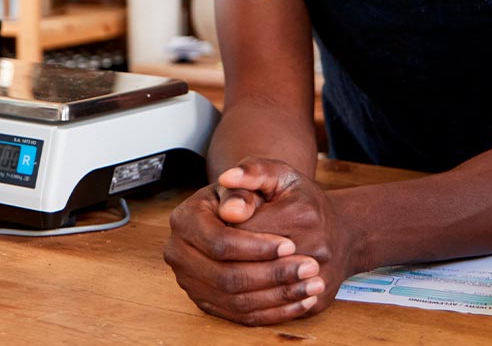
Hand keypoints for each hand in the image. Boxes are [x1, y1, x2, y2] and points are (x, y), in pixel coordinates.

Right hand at [163, 179, 327, 325]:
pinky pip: (240, 316)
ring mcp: (190, 281)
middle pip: (226, 276)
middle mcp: (179, 252)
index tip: (291, 245)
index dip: (256, 247)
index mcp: (186, 218)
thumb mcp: (263, 175)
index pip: (220, 242)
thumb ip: (252, 176)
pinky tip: (302, 301)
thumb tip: (235, 210)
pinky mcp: (207, 302)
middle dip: (272, 274)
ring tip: (312, 284)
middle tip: (309, 268)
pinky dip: (274, 312)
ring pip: (235, 300)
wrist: (256, 215)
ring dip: (277, 296)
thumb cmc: (260, 194)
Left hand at [217, 158, 361, 320]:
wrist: (342, 232)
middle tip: (220, 248)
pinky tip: (242, 289)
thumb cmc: (301, 200)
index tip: (221, 221)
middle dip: (228, 256)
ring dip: (236, 282)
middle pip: (250, 263)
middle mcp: (317, 249)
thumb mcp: (279, 175)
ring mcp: (320, 279)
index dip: (224, 226)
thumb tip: (225, 179)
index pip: (242, 229)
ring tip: (228, 266)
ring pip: (260, 291)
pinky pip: (278, 310)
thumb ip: (251, 172)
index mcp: (303, 214)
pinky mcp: (318, 303)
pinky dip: (253, 302)